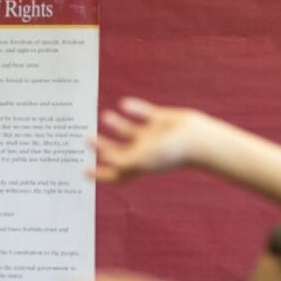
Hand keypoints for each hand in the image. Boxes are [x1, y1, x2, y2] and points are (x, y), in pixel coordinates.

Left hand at [89, 98, 210, 183]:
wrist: (197, 139)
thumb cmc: (169, 154)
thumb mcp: (140, 160)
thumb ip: (120, 161)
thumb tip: (102, 157)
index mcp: (138, 165)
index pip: (116, 174)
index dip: (100, 175)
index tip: (83, 171)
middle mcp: (143, 151)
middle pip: (118, 151)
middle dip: (103, 147)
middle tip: (88, 139)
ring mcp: (152, 136)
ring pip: (129, 130)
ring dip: (116, 124)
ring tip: (105, 116)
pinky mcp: (160, 120)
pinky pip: (143, 113)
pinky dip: (134, 109)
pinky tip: (125, 104)